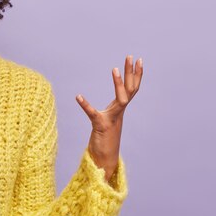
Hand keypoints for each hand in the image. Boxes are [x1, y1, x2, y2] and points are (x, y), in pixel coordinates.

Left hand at [76, 55, 142, 181]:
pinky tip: (78, 97)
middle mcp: (119, 112)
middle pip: (131, 90)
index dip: (135, 74)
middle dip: (132, 73)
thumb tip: (92, 97)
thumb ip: (100, 109)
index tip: (137, 59)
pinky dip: (85, 105)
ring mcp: (112, 119)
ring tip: (114, 68)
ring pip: (121, 100)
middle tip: (132, 56)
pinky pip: (93, 114)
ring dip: (119, 85)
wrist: (104, 159)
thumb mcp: (103, 118)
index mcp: (120, 108)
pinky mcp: (100, 126)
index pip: (131, 88)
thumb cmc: (104, 139)